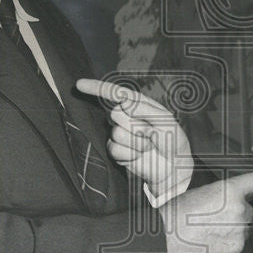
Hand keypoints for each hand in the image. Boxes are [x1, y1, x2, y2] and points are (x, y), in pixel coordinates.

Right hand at [76, 78, 192, 198]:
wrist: (172, 168)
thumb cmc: (173, 142)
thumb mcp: (167, 122)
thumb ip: (146, 110)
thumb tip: (124, 102)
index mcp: (138, 105)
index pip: (114, 93)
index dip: (96, 88)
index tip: (79, 84)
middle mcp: (126, 116)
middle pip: (115, 114)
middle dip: (136, 126)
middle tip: (151, 134)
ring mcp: (120, 133)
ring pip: (116, 133)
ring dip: (136, 142)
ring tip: (148, 145)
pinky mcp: (117, 150)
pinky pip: (114, 149)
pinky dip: (130, 154)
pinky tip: (139, 155)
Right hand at [159, 169, 252, 252]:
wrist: (165, 235)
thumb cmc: (177, 212)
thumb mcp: (202, 193)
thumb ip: (223, 198)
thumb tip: (232, 211)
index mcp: (229, 189)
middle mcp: (239, 208)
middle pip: (246, 211)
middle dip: (233, 214)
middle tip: (209, 217)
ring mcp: (239, 230)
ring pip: (242, 230)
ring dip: (230, 230)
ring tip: (205, 231)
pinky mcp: (235, 248)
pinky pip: (236, 246)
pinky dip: (226, 246)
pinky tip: (208, 243)